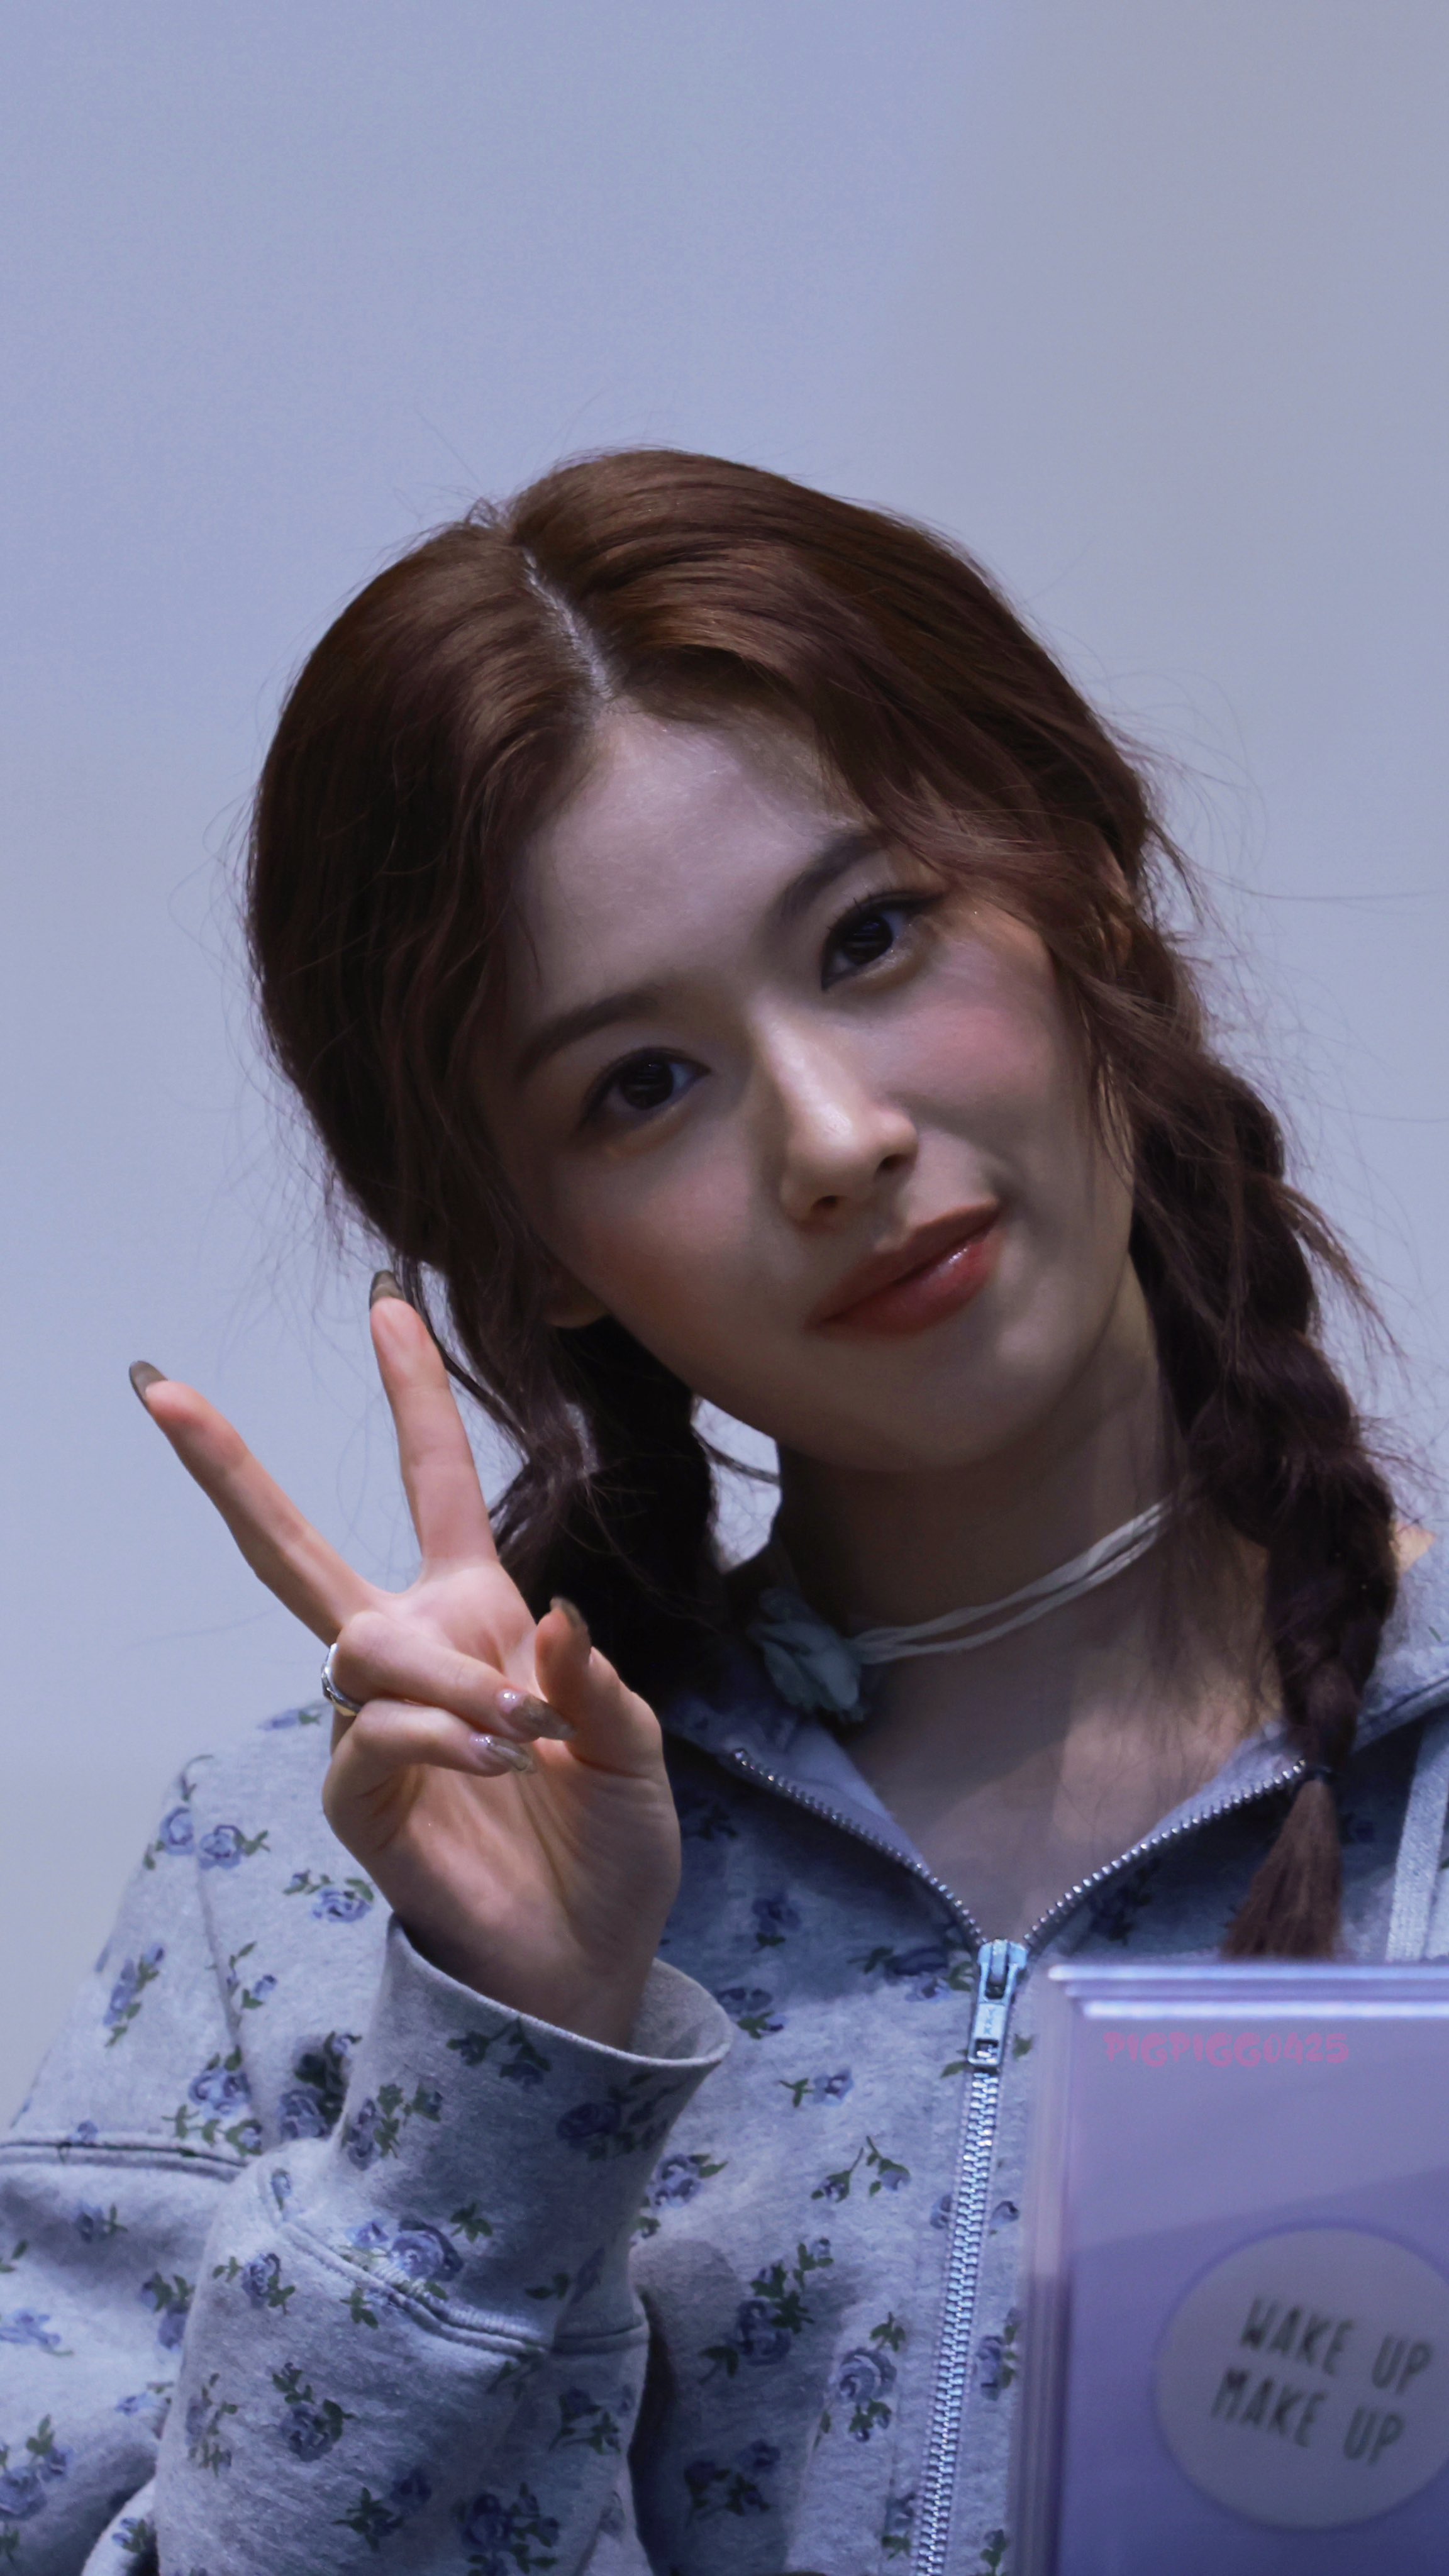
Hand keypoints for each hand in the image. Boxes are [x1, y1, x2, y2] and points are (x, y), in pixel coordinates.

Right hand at [132, 1287, 680, 2047]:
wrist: (591, 1957)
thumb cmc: (610, 1843)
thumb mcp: (635, 1745)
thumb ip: (594, 1679)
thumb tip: (548, 1615)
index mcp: (478, 1617)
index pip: (435, 1486)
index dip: (416, 1396)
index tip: (390, 1303)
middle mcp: (412, 1656)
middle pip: (294, 1548)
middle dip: (230, 1468)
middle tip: (163, 1391)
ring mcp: (374, 1727)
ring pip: (360, 1644)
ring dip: (448, 1680)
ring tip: (520, 1740)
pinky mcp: (357, 1799)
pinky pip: (370, 1733)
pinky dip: (440, 1739)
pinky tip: (493, 1767)